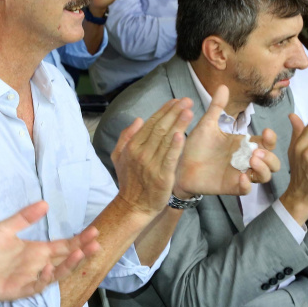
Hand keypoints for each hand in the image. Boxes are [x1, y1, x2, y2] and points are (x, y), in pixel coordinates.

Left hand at [0, 201, 99, 302]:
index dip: (79, 240)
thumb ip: (24, 217)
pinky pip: (35, 286)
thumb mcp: (4, 229)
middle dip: (81, 252)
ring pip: (55, 274)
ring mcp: (30, 278)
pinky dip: (43, 278)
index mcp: (37, 250)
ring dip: (68, 265)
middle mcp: (37, 265)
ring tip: (79, 253)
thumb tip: (45, 203)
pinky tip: (48, 267)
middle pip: (65, 259)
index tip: (95, 231)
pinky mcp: (18, 290)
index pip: (63, 245)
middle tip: (96, 243)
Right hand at [110, 98, 192, 215]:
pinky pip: (169, 158)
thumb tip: (139, 120)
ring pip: (166, 139)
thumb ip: (126, 136)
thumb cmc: (129, 181)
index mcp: (132, 146)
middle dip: (174, 112)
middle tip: (187, 100)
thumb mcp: (119, 156)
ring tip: (189, 110)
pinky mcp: (162, 176)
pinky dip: (175, 146)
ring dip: (178, 123)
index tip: (175, 101)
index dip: (164, 111)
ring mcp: (151, 164)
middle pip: (159, 128)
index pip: (150, 123)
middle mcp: (141, 153)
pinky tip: (182, 134)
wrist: (133, 206)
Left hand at [175, 85, 280, 196]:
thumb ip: (216, 107)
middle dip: (270, 157)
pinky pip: (246, 189)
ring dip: (264, 169)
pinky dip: (247, 184)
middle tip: (256, 152)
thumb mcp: (206, 125)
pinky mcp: (230, 187)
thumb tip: (223, 86)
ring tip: (252, 161)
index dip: (271, 138)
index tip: (265, 131)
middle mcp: (245, 160)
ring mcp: (239, 174)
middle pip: (272, 162)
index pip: (267, 143)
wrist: (178, 164)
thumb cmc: (195, 145)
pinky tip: (241, 177)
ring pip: (265, 176)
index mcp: (242, 144)